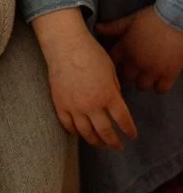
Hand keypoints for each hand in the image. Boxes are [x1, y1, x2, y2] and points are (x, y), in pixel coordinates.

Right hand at [45, 33, 137, 148]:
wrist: (65, 46)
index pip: (123, 120)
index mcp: (108, 95)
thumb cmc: (91, 53)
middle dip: (113, 142)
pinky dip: (75, 132)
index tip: (131, 136)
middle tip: (117, 146)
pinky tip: (80, 133)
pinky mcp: (60, 104)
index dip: (129, 130)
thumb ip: (114, 90)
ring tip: (100, 144)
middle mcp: (92, 105)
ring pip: (86, 132)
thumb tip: (114, 104)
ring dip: (95, 141)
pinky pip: (67, 124)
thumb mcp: (111, 71)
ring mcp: (74, 106)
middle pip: (105, 131)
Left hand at [96, 6, 182, 92]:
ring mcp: (152, 69)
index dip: (111, 65)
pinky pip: (161, 89)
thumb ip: (113, 27)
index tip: (114, 66)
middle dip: (126, 76)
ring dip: (142, 82)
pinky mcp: (168, 74)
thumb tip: (97, 28)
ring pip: (141, 86)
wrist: (175, 19)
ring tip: (145, 76)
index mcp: (125, 48)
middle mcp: (136, 61)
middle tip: (130, 73)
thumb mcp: (130, 20)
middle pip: (125, 78)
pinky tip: (159, 81)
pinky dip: (159, 87)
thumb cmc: (152, 18)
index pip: (112, 62)